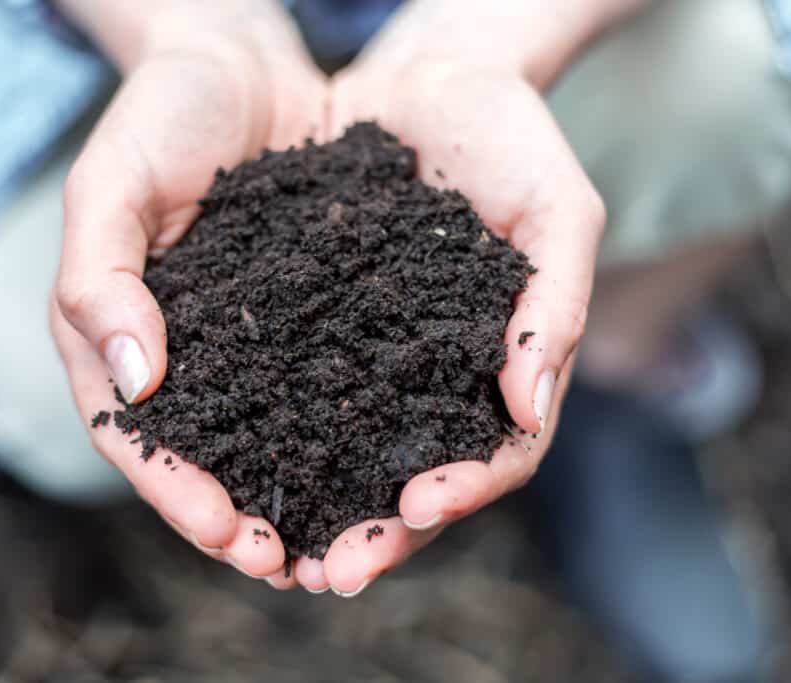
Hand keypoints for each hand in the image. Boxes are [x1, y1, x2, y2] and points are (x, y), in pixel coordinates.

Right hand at [50, 1, 326, 586]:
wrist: (239, 66)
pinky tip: (384, 457)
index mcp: (117, 339)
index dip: (176, 492)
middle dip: (245, 518)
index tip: (224, 532)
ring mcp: (247, 341)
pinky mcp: (308, 317)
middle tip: (291, 566)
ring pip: (270, 434)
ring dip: (303, 493)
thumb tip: (137, 381)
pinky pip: (326, 379)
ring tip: (345, 539)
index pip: (138, 439)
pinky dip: (349, 425)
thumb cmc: (160, 115)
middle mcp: (184, 354)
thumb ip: (101, 279)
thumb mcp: (110, 184)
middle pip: (208, 457)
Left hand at [290, 0, 615, 595]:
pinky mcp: (322, 325)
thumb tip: (527, 410)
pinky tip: (234, 461)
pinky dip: (271, 434)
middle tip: (333, 570)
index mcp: (504, 366)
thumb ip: (555, 306)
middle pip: (417, 476)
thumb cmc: (512, 138)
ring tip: (274, 547)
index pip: (498, 453)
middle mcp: (439, 377)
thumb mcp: (555, 211)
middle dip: (380, 530)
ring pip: (351, 452)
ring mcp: (380, 356)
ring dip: (317, 506)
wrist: (433, 79)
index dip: (465, 488)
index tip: (421, 504)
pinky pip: (296, 388)